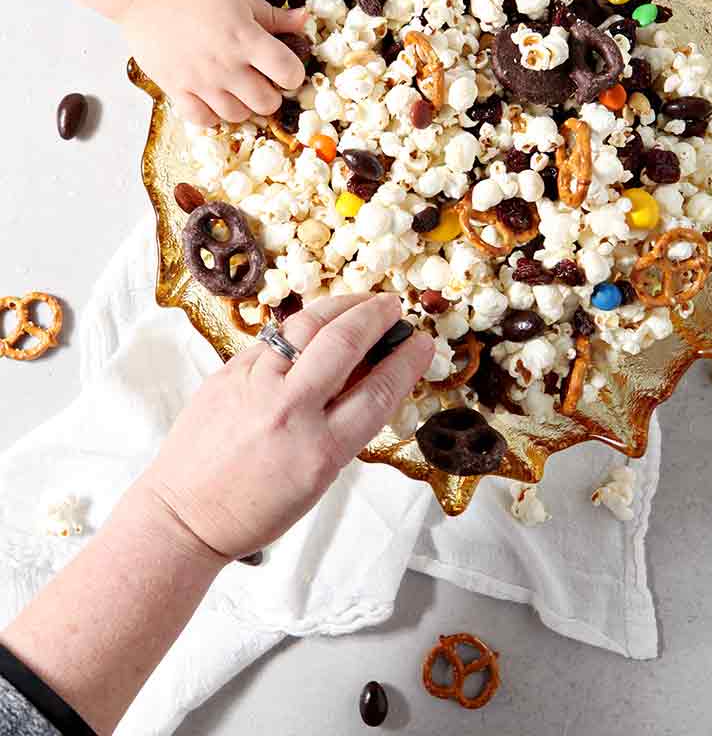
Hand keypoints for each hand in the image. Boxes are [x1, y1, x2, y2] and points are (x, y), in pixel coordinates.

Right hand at [120, 0, 307, 123]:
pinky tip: (213, 100)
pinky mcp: (176, 88)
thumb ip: (274, 16)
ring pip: (237, 115)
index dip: (293, 73)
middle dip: (271, 94)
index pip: (288, 72)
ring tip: (237, 89)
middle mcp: (226, 65)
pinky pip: (202, 120)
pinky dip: (212, 115)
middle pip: (266, 103)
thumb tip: (304, 21)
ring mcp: (200, 80)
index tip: (285, 68)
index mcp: (246, 38)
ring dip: (244, 106)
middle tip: (262, 81)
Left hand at [140, 293, 432, 559]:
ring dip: (340, 306)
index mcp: (322, 450)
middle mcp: (290, 410)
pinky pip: (272, 339)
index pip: (379, 391)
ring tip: (360, 301)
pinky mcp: (228, 372)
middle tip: (393, 305)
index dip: (407, 361)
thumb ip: (345, 425)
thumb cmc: (257, 508)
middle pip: (345, 342)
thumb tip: (372, 372)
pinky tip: (315, 323)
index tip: (423, 342)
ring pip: (305, 326)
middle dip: (375, 316)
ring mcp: (255, 386)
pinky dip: (300, 327)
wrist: (185, 513)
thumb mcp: (319, 478)